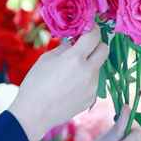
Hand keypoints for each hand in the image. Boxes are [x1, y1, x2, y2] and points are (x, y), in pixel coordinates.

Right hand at [7, 23, 109, 140]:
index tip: (90, 27)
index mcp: (75, 58)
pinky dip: (86, 79)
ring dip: (90, 63)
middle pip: (105, 49)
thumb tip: (75, 42)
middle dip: (97, 44)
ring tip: (71, 72)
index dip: (93, 28)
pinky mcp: (92, 98)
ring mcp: (93, 86)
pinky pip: (94, 82)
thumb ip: (64, 48)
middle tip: (85, 46)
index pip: (94, 36)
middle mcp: (88, 71)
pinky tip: (70, 86)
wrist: (35, 113)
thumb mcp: (46, 59)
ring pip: (98, 67)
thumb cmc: (35, 83)